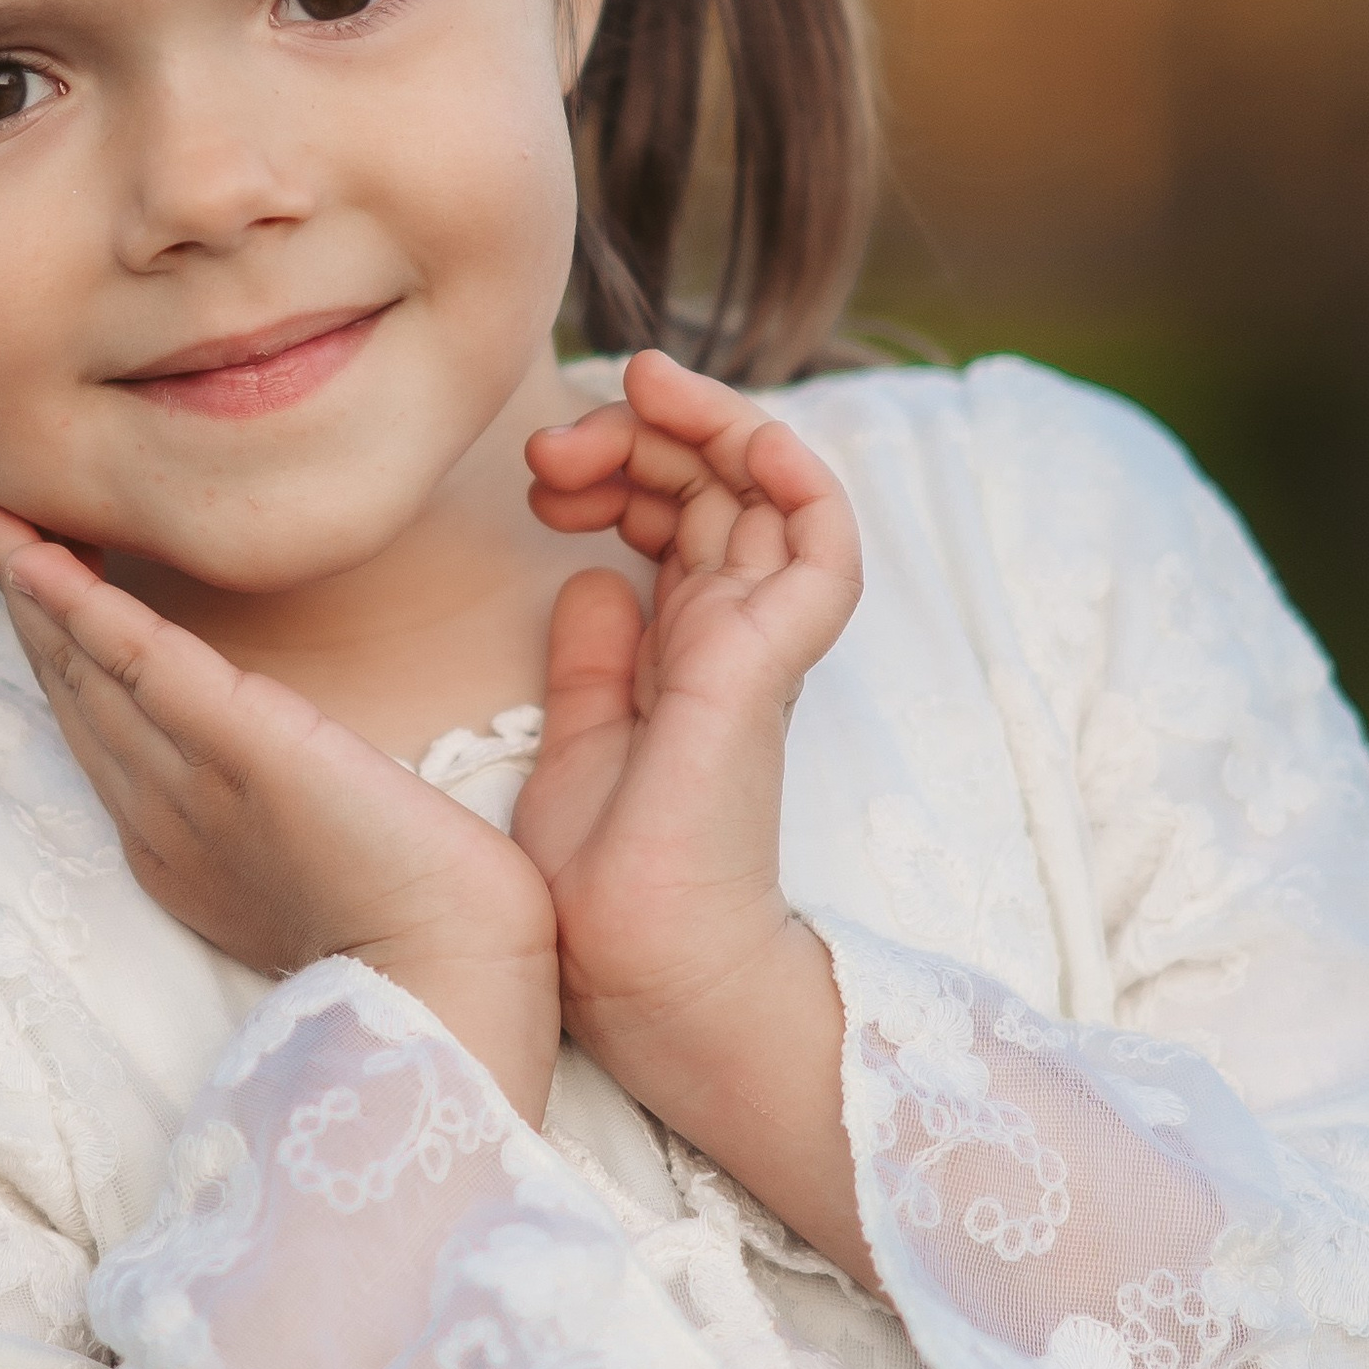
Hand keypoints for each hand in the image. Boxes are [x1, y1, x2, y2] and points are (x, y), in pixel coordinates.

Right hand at [0, 488, 564, 1124]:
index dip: (60, 646)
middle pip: (73, 685)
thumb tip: (284, 769)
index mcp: (179, 845)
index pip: (103, 724)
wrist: (449, 978)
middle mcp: (161, 813)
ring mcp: (188, 781)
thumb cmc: (424, 926)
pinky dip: (81, 605)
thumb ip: (282, 812)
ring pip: (84, 665)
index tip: (32, 578)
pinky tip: (40, 556)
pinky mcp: (236, 747)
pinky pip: (137, 661)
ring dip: (28, 579)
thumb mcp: (325, 862)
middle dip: (22, 599)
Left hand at [510, 353, 872, 1280]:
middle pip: (721, 488)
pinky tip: (737, 436)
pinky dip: (795, 474)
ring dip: (710, 425)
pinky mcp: (764, 666)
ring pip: (773, 491)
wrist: (630, 970)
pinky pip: (823, 545)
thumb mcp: (575, 746)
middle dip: (648, 431)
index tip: (545, 468)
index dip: (623, 466)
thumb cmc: (601, 889)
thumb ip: (590, 664)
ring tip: (633, 398)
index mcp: (684, 653)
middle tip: (562, 435)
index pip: (681, 517)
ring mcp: (755, 649)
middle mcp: (729, 640)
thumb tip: (588, 579)